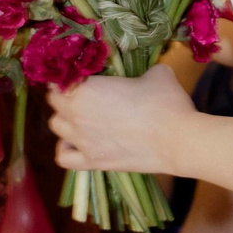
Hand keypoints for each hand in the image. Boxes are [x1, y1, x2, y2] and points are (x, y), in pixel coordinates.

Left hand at [48, 60, 193, 174]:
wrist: (178, 140)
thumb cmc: (165, 103)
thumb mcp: (156, 74)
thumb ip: (143, 70)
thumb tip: (146, 73)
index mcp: (86, 89)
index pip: (62, 78)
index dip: (69, 73)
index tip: (81, 73)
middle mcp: (77, 114)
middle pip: (54, 101)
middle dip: (65, 94)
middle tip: (83, 91)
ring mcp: (82, 141)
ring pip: (56, 127)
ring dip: (65, 119)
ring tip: (82, 116)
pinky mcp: (93, 162)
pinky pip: (63, 158)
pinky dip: (66, 149)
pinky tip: (78, 143)